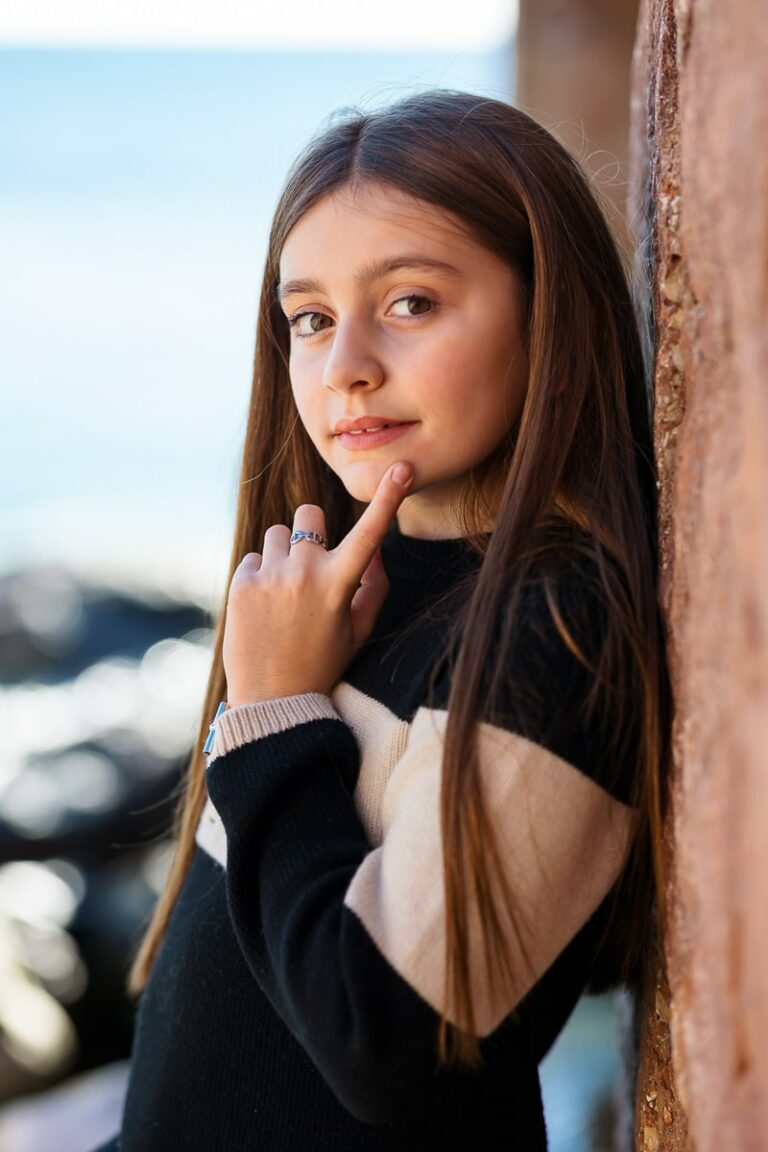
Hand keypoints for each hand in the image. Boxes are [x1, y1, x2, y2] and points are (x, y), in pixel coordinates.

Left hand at [222, 462, 412, 705]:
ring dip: (283, 554)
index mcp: (340, 585)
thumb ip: (373, 585)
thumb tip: (375, 546)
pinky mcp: (241, 584)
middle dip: (311, 529)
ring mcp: (270, 577)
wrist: (272, 701)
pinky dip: (260, 576)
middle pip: (308, 514)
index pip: (370, 534)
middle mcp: (305, 573)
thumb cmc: (322, 663)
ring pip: (277, 534)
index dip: (389, 498)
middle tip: (309, 565)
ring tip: (284, 596)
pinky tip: (264, 609)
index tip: (402, 468)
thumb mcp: (358, 629)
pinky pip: (254, 558)